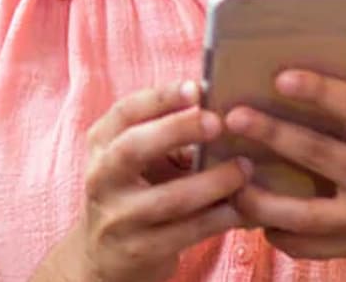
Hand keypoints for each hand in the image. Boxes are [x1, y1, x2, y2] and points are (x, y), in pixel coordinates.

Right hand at [44, 81, 250, 281]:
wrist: (107, 257)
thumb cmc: (136, 194)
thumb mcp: (139, 161)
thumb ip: (168, 137)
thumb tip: (222, 114)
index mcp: (102, 145)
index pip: (125, 113)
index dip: (161, 98)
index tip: (197, 88)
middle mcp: (101, 178)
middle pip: (132, 148)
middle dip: (176, 130)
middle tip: (217, 122)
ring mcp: (118, 218)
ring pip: (168, 198)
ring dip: (212, 182)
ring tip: (243, 169)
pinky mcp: (139, 250)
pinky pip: (185, 233)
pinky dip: (216, 218)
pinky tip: (239, 208)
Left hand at [222, 72, 345, 279]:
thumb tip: (316, 76)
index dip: (319, 91)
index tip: (281, 76)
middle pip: (320, 157)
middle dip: (272, 135)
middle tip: (234, 116)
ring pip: (304, 215)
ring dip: (259, 197)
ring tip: (229, 176)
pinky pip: (306, 246)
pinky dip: (273, 231)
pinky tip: (249, 210)